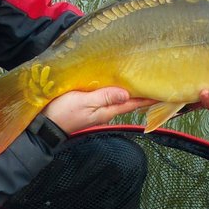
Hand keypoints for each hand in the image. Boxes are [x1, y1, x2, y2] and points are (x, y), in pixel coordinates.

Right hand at [41, 88, 155, 134]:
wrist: (44, 126)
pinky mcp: (89, 107)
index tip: (165, 91)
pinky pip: (109, 98)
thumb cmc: (62, 112)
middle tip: (158, 82)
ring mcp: (97, 111)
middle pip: (129, 102)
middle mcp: (106, 112)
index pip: (133, 103)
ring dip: (132, 92)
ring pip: (119, 100)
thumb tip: (127, 94)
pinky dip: (118, 92)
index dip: (148, 97)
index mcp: (107, 110)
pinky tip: (120, 87)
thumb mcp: (83, 102)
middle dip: (144, 94)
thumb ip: (104, 97)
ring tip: (144, 82)